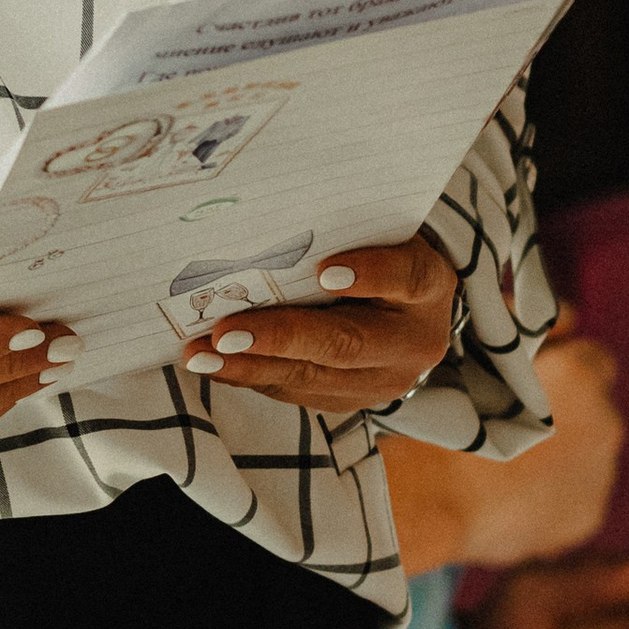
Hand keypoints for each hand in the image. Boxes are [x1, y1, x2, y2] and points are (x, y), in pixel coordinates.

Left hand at [178, 233, 455, 414]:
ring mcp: (386, 380)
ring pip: (313, 377)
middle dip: (280, 338)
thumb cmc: (380, 250)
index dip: (369, 273)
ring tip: (201, 354)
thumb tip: (264, 227)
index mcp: (428, 284)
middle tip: (225, 332)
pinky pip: (298, 392)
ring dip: (250, 367)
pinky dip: (251, 377)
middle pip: (347, 343)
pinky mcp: (353, 400)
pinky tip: (214, 364)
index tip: (326, 270)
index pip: (406, 277)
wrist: (408, 304)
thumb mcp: (377, 231)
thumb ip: (340, 233)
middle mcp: (415, 340)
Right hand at [381, 330, 625, 577]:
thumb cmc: (449, 415)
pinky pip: (576, 497)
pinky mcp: (589, 516)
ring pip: (587, 455)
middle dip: (566, 413)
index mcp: (584, 377)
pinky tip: (516, 497)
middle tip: (515, 422)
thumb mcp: (479, 350)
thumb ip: (523, 326)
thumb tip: (564, 315)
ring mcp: (602, 475)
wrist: (439, 499)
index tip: (537, 378)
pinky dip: (555, 496)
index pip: (594, 359)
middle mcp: (606, 422)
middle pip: (593, 410)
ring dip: (562, 455)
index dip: (565, 366)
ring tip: (511, 465)